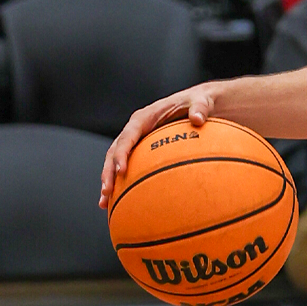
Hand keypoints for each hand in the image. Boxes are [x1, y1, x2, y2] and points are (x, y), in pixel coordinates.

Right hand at [100, 84, 221, 205]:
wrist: (200, 104)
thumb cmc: (199, 102)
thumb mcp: (202, 101)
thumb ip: (200, 107)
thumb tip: (198, 118)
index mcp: (145, 117)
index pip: (128, 136)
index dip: (121, 153)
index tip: (122, 172)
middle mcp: (136, 130)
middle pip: (115, 151)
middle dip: (108, 172)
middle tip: (107, 192)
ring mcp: (138, 141)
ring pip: (116, 162)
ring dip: (109, 181)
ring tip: (104, 204)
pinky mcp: (143, 151)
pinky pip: (130, 167)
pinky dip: (123, 184)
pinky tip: (120, 204)